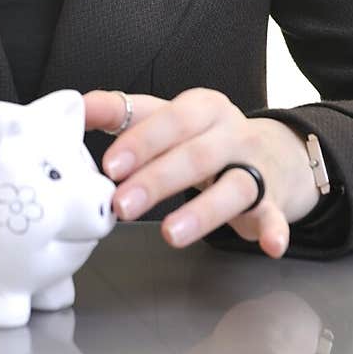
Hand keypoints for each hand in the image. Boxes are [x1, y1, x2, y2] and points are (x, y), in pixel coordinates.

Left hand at [84, 89, 320, 257]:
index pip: (169, 119)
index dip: (140, 142)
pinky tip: (269, 247)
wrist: (276, 151)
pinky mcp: (274, 200)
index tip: (110, 166)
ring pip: (233, 185)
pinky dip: (275, 229)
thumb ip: (122, 112)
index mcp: (201, 107)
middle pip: (196, 154)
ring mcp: (254, 166)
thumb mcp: (168, 117)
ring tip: (170, 233)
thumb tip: (76, 106)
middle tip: (121, 205)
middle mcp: (230, 132)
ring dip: (202, 211)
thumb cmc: (204, 136)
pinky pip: (275, 214)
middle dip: (156, 180)